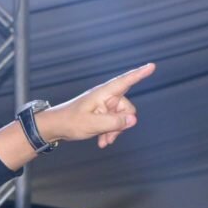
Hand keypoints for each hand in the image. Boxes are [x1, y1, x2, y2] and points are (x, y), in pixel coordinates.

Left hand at [40, 62, 155, 147]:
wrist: (55, 127)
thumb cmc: (70, 122)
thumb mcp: (93, 124)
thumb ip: (114, 122)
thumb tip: (133, 120)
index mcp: (104, 93)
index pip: (125, 81)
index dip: (139, 74)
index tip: (152, 66)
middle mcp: (106, 97)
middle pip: (127, 108)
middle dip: (122, 124)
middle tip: (109, 137)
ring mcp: (104, 106)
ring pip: (121, 118)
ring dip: (114, 131)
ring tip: (103, 141)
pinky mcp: (101, 114)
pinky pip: (113, 122)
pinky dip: (109, 132)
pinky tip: (102, 141)